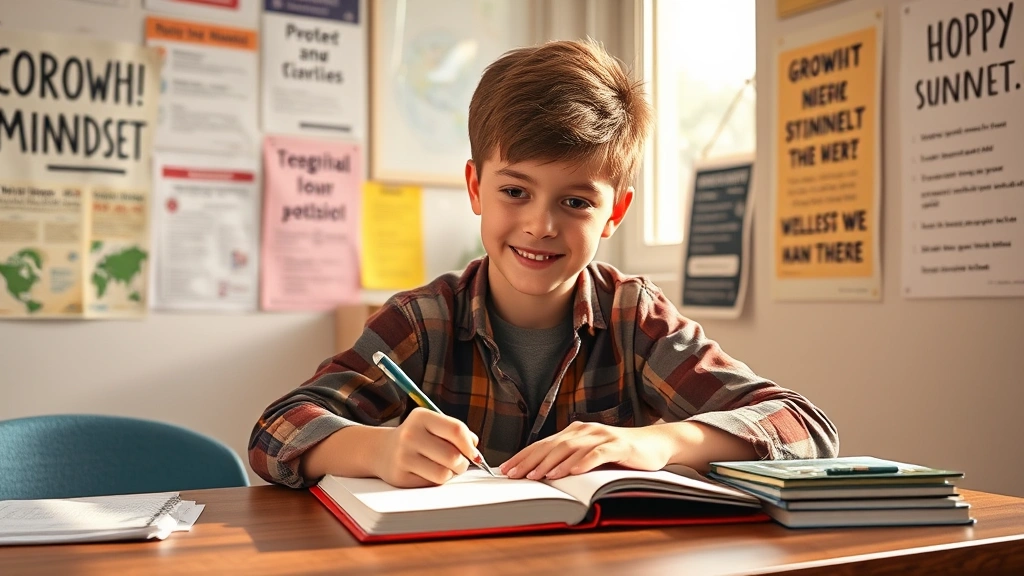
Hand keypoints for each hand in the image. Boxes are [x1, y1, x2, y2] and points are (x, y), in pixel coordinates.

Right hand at [373, 407, 479, 487]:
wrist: (382, 450)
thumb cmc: (417, 437)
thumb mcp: (433, 425)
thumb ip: (456, 432)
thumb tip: (474, 446)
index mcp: (422, 417)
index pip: (456, 430)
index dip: (470, 445)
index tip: (474, 453)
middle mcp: (410, 434)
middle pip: (453, 456)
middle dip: (462, 463)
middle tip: (459, 463)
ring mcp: (403, 456)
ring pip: (444, 473)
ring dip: (450, 474)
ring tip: (444, 468)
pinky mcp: (400, 477)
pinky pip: (431, 484)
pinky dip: (435, 481)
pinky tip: (428, 473)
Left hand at [499, 421, 672, 480]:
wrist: (654, 443)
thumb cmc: (620, 452)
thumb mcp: (591, 453)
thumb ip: (570, 458)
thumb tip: (542, 473)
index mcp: (575, 431)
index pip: (543, 443)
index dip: (523, 456)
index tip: (507, 469)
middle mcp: (585, 430)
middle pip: (553, 445)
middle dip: (531, 461)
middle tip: (515, 475)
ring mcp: (601, 436)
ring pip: (571, 449)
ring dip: (553, 463)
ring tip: (538, 476)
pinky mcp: (618, 445)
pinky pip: (597, 453)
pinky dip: (583, 462)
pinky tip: (572, 472)